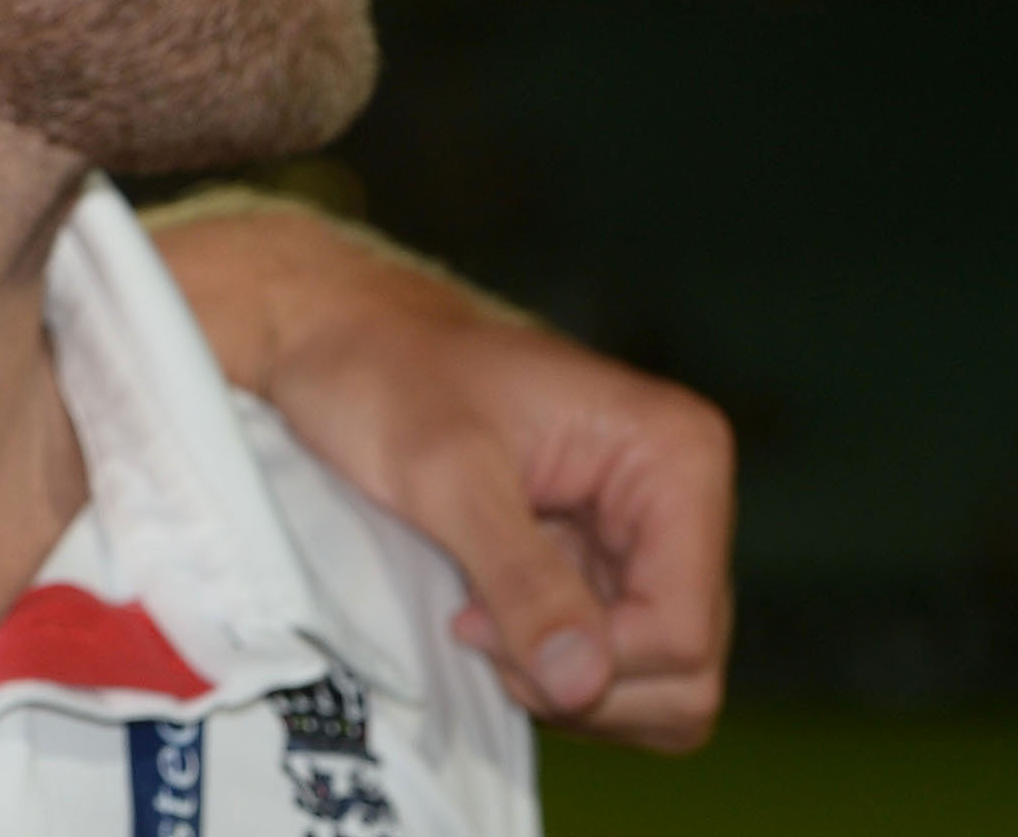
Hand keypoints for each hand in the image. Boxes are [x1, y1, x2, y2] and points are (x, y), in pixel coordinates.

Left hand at [151, 197, 733, 749]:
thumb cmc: (383, 371)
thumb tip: (583, 681)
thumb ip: (520, 577)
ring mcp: (646, 537)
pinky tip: (484, 614)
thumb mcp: (445, 474)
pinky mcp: (603, 564)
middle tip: (473, 622)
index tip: (473, 619)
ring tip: (475, 615)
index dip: (587, 657)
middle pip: (682, 668)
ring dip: (562, 679)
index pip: (681, 627)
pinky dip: (548, 665)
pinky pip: (610, 664)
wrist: (335, 336)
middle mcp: (682, 498)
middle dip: (577, 677)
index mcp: (676, 454)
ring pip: (654, 681)